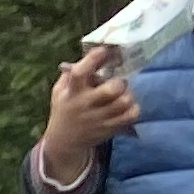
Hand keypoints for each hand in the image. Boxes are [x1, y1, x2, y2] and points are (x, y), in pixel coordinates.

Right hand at [40, 55, 138, 189]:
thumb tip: (89, 54)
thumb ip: (71, 74)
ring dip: (128, 95)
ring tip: (123, 94)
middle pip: (111, 89)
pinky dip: (133, 109)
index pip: (79, 73)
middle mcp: (85, 105)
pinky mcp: (109, 128)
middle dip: (119, 82)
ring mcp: (98, 118)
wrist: (64, 142)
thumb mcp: (59, 91)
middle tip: (118, 82)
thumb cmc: (64, 110)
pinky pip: (130, 116)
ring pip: (124, 102)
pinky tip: (127, 107)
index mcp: (71, 92)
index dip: (93, 59)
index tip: (103, 50)